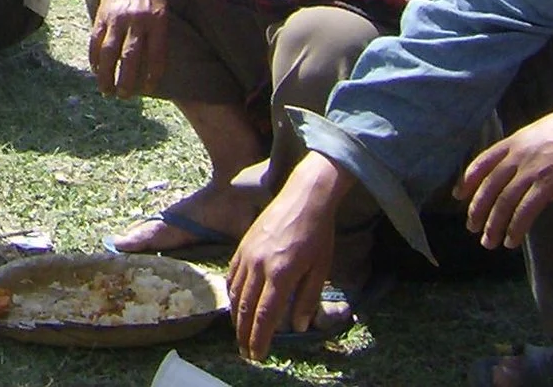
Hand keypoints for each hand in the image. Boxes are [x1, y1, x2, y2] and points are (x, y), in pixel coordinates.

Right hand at [86, 0, 169, 98]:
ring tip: (107, 90)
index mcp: (158, 21)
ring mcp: (118, 17)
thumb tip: (151, 66)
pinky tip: (95, 69)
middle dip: (126, 81)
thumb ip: (158, 35)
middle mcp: (138, 20)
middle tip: (124, 95)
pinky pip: (96, 40)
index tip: (147, 88)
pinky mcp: (103, 13)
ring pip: (110, 53)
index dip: (152, 76)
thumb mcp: (162, 10)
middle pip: (131, 58)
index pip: (157, 56)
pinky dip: (94, 57)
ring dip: (107, 75)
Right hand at [229, 162, 343, 361]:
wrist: (304, 197)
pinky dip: (232, 293)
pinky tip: (236, 302)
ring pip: (235, 292)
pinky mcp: (243, 244)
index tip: (257, 356)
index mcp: (281, 274)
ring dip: (236, 316)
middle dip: (244, 333)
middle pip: (246, 307)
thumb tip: (297, 327)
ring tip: (240, 332)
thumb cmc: (318, 234)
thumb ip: (307, 300)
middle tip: (246, 352)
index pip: (266, 315)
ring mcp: (248, 253)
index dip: (259, 338)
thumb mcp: (320, 270)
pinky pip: (231, 274)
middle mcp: (259, 265)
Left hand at [456, 104, 552, 248]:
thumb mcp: (537, 132)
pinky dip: (516, 228)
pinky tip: (511, 240)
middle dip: (477, 209)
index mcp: (512, 142)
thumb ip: (523, 148)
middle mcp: (516, 157)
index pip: (481, 163)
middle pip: (489, 187)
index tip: (458, 195)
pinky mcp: (547, 186)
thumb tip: (515, 165)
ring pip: (504, 202)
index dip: (467, 181)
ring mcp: (531, 171)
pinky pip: (525, 211)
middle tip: (472, 227)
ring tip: (489, 242)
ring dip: (494, 225)